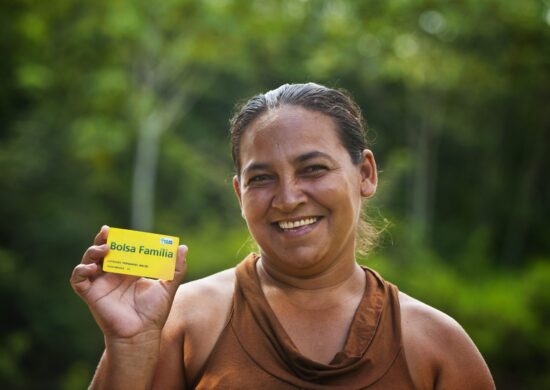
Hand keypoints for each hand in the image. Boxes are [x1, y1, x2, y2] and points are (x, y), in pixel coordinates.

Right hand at [70, 226, 187, 340]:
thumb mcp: (168, 287)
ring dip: (92, 251)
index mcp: (129, 271)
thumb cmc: (154, 312)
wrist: (142, 333)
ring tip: (104, 249)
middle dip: (102, 239)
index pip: (122, 249)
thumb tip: (183, 247)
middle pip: (102, 251)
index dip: (120, 238)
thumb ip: (177, 268)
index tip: (123, 231)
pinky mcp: (90, 294)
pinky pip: (78, 279)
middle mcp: (113, 275)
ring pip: (88, 261)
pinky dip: (80, 271)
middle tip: (107, 232)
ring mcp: (100, 284)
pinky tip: (92, 268)